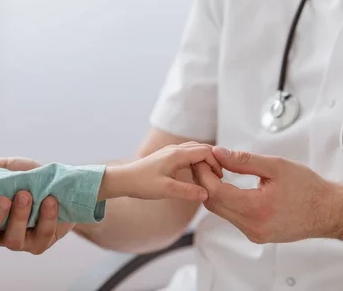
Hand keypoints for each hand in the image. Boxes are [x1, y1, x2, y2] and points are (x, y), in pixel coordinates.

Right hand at [0, 157, 74, 254]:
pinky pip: (41, 236)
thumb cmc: (27, 177)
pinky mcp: (40, 243)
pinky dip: (46, 217)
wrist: (63, 184)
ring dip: (19, 216)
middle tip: (1, 200)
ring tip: (25, 194)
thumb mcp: (5, 168)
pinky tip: (49, 200)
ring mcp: (18, 241)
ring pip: (12, 240)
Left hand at [99, 142, 223, 201]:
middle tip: (219, 177)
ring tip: (210, 177)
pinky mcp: (166, 157)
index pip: (205, 151)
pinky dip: (196, 162)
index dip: (216, 163)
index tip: (220, 178)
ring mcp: (170, 152)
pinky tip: (196, 175)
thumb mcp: (166, 190)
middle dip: (213, 160)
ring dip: (204, 160)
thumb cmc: (142, 184)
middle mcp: (175, 149)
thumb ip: (187, 191)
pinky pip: (187, 154)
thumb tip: (207, 194)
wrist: (123, 180)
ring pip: (194, 150)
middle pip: (202, 148)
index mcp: (177, 154)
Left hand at [192, 147, 339, 243]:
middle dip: (204, 181)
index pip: (215, 192)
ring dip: (214, 191)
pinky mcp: (256, 235)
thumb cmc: (309, 188)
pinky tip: (229, 186)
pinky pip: (232, 217)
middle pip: (213, 203)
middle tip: (206, 162)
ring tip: (217, 170)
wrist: (330, 212)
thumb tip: (219, 153)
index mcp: (257, 209)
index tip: (204, 158)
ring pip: (220, 211)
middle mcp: (253, 226)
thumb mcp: (276, 166)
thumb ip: (244, 160)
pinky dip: (226, 200)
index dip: (204, 173)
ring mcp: (254, 234)